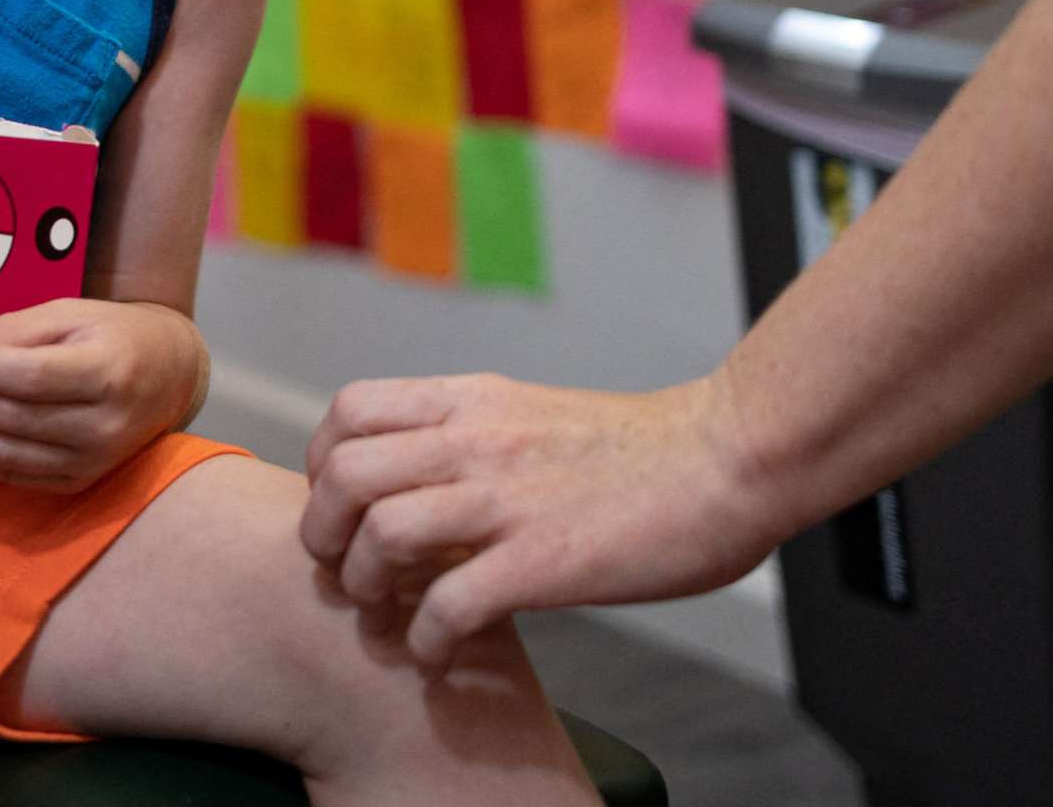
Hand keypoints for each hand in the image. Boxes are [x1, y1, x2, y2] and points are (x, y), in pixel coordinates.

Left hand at [0, 298, 203, 493]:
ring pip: (9, 453)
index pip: (29, 377)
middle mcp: (105, 425)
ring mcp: (94, 461)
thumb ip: (19, 330)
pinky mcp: (80, 482)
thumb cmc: (115, 335)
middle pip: (14, 417)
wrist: (167, 376)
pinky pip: (16, 476)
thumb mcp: (72, 312)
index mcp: (108, 372)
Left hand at [299, 373, 778, 670]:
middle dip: (325, 534)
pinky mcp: (543, 560)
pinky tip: (440, 653)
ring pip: (381, 535)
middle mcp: (476, 440)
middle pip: (344, 475)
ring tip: (390, 614)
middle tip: (348, 573)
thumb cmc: (642, 450)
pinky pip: (445, 604)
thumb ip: (470, 438)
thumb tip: (420, 482)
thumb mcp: (532, 415)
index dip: (323, 465)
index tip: (342, 509)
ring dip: (366, 588)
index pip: (349, 412)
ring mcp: (507, 500)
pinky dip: (425, 640)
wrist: (729, 460)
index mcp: (472, 400)